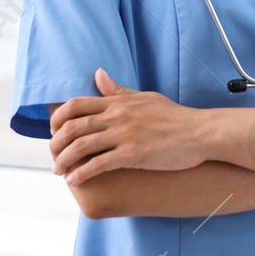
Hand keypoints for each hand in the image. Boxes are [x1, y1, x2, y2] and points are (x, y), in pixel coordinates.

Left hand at [50, 69, 208, 185]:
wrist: (200, 132)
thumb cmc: (176, 117)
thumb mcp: (145, 98)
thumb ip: (118, 91)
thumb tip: (98, 74)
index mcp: (118, 103)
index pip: (75, 105)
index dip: (58, 119)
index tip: (55, 132)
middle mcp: (117, 116)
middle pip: (72, 127)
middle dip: (56, 144)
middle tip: (54, 156)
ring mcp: (124, 135)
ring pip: (80, 146)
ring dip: (64, 161)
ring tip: (59, 171)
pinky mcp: (132, 154)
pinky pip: (98, 164)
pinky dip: (81, 173)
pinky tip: (74, 181)